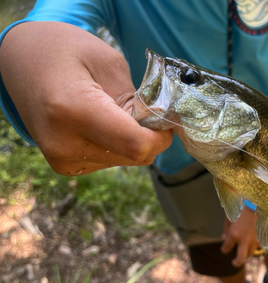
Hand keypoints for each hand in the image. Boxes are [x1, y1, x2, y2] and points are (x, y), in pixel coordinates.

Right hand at [0, 22, 172, 175]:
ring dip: (132, 140)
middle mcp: (64, 143)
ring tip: (113, 111)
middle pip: (134, 156)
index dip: (161, 136)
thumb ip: (138, 99)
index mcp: (74, 110)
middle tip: (142, 109)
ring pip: (125, 161)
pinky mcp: (64, 165)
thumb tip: (160, 125)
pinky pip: (110, 161)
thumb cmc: (64, 51)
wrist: (20, 60)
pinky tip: (102, 123)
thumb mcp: (109, 62)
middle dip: (149, 136)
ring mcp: (62, 158)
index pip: (137, 145)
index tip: (167, 119)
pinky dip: (117, 145)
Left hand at [221, 207, 259, 266]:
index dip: (224, 249)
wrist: (257, 203)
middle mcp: (244, 240)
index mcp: (234, 234)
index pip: (226, 248)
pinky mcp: (261, 237)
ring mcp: (254, 240)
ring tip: (243, 250)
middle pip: (241, 259)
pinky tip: (251, 241)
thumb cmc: (240, 208)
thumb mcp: (229, 217)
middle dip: (236, 263)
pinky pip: (257, 246)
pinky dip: (253, 246)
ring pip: (250, 254)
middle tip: (234, 263)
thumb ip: (226, 229)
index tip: (224, 248)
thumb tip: (224, 238)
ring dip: (246, 253)